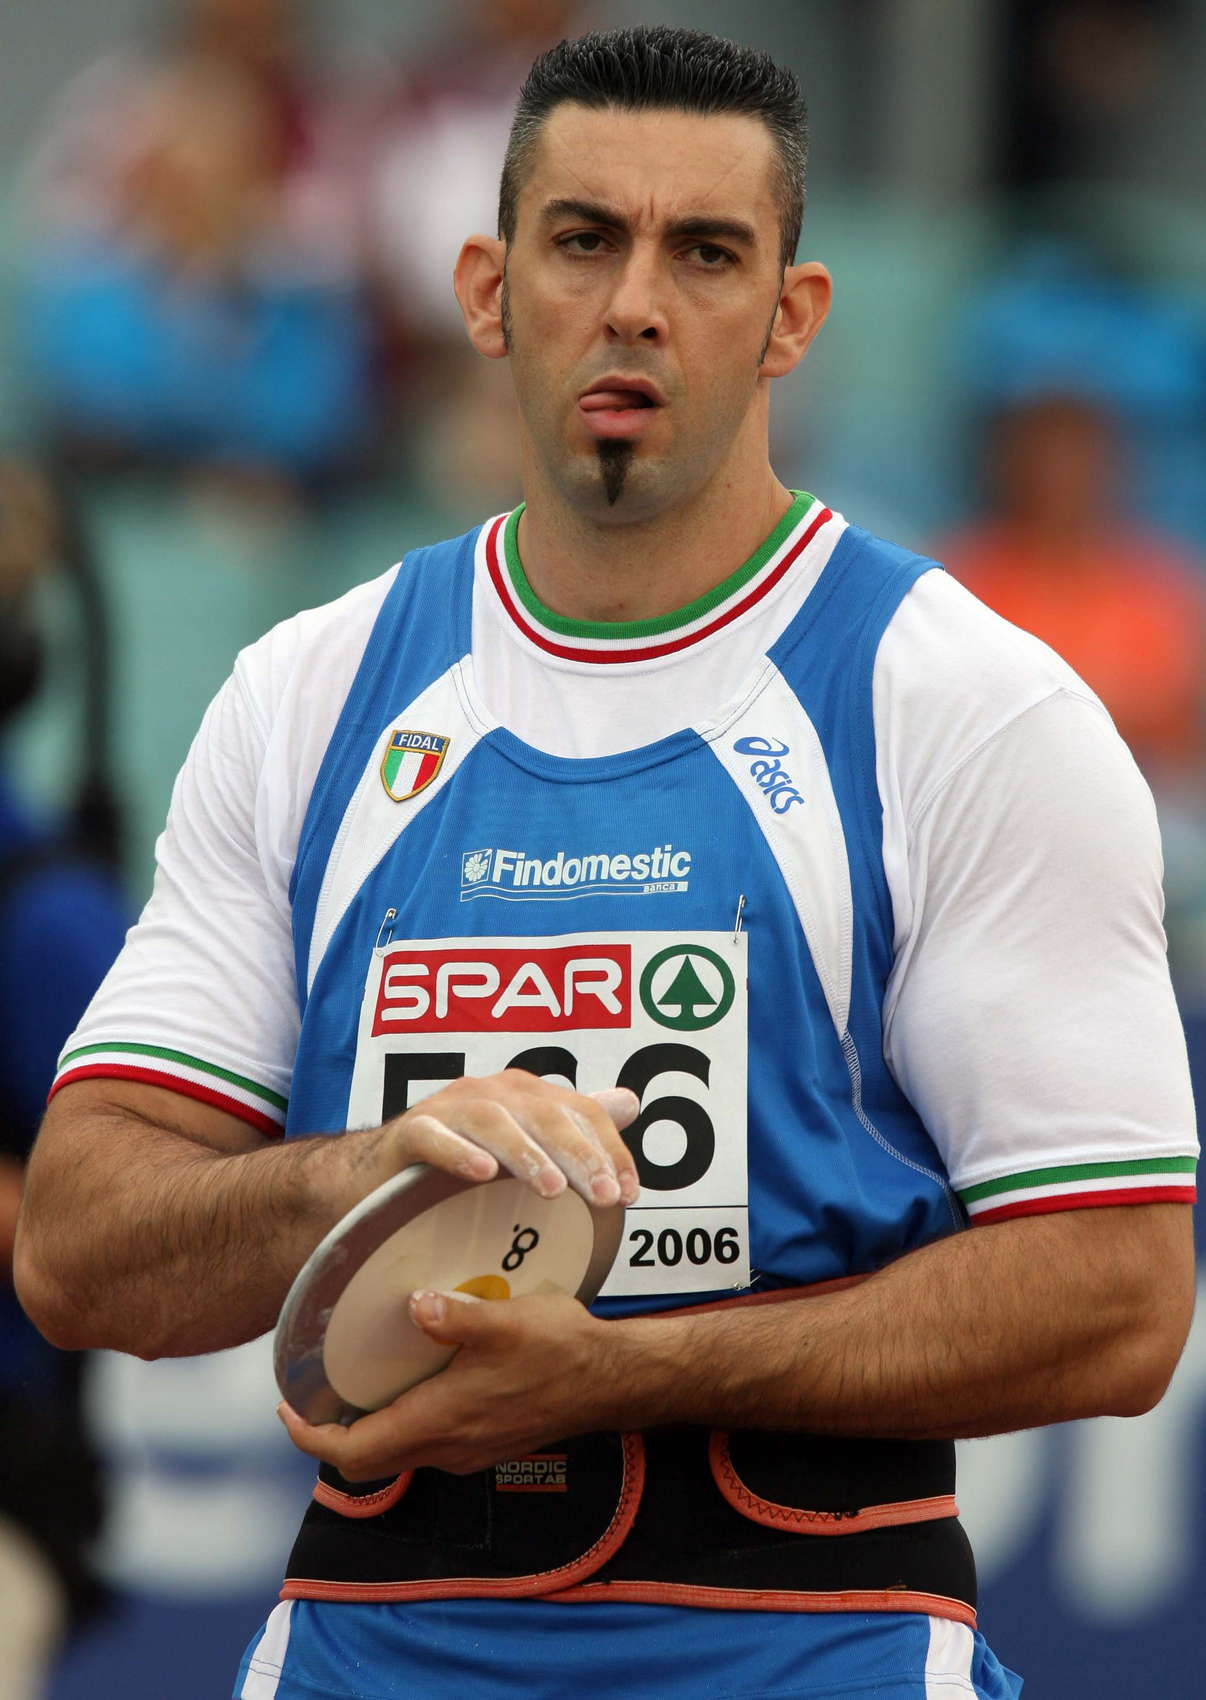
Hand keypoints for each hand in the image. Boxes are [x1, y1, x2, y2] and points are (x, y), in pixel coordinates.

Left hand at [278, 1287, 625, 1478]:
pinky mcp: (485, 1441)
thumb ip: (456, 1317)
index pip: (354, 1451)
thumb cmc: (563, 1352)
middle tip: (312, 1393)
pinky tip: (412, 1378)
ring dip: (368, 1426)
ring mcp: (468, 1449)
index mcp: (441, 1421)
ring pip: (397, 1453)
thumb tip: (413, 1305)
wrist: (612, 1380)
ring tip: (354, 1379)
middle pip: (368, 1460)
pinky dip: (402, 1420)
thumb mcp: (507, 1322)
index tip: (287, 1408)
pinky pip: (426, 1443)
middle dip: (330, 1433)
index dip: (310, 1435)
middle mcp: (448, 1447)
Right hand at [326, 1071, 640, 1219]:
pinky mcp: (409, 1132)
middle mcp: (491, 1092)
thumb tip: (631, 1102)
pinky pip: (435, 1136)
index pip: (580, 1112)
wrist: (378, 1174)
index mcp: (524, 1095)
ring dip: (526, 1154)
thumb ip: (573, 1123)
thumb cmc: (459, 1159)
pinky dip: (459, 1151)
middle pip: (544, 1115)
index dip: (608, 1149)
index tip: (629, 1195)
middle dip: (579, 1154)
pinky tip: (481, 1173)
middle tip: (604, 1196)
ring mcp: (448, 1107)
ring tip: (553, 1190)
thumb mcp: (522, 1142)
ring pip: (494, 1122)